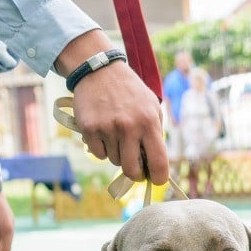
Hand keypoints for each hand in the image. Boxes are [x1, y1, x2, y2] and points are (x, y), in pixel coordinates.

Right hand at [55, 31, 168, 184]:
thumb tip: (157, 166)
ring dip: (117, 154)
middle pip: (133, 171)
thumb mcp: (152, 107)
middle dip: (135, 173)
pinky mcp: (90, 129)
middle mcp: (129, 127)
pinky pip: (99, 155)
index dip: (159, 177)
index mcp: (149, 122)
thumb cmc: (130, 93)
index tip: (157, 180)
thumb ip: (156, 135)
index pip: (159, 162)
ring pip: (115, 161)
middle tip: (135, 166)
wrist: (100, 71)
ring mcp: (108, 128)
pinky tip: (103, 131)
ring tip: (116, 133)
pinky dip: (101, 148)